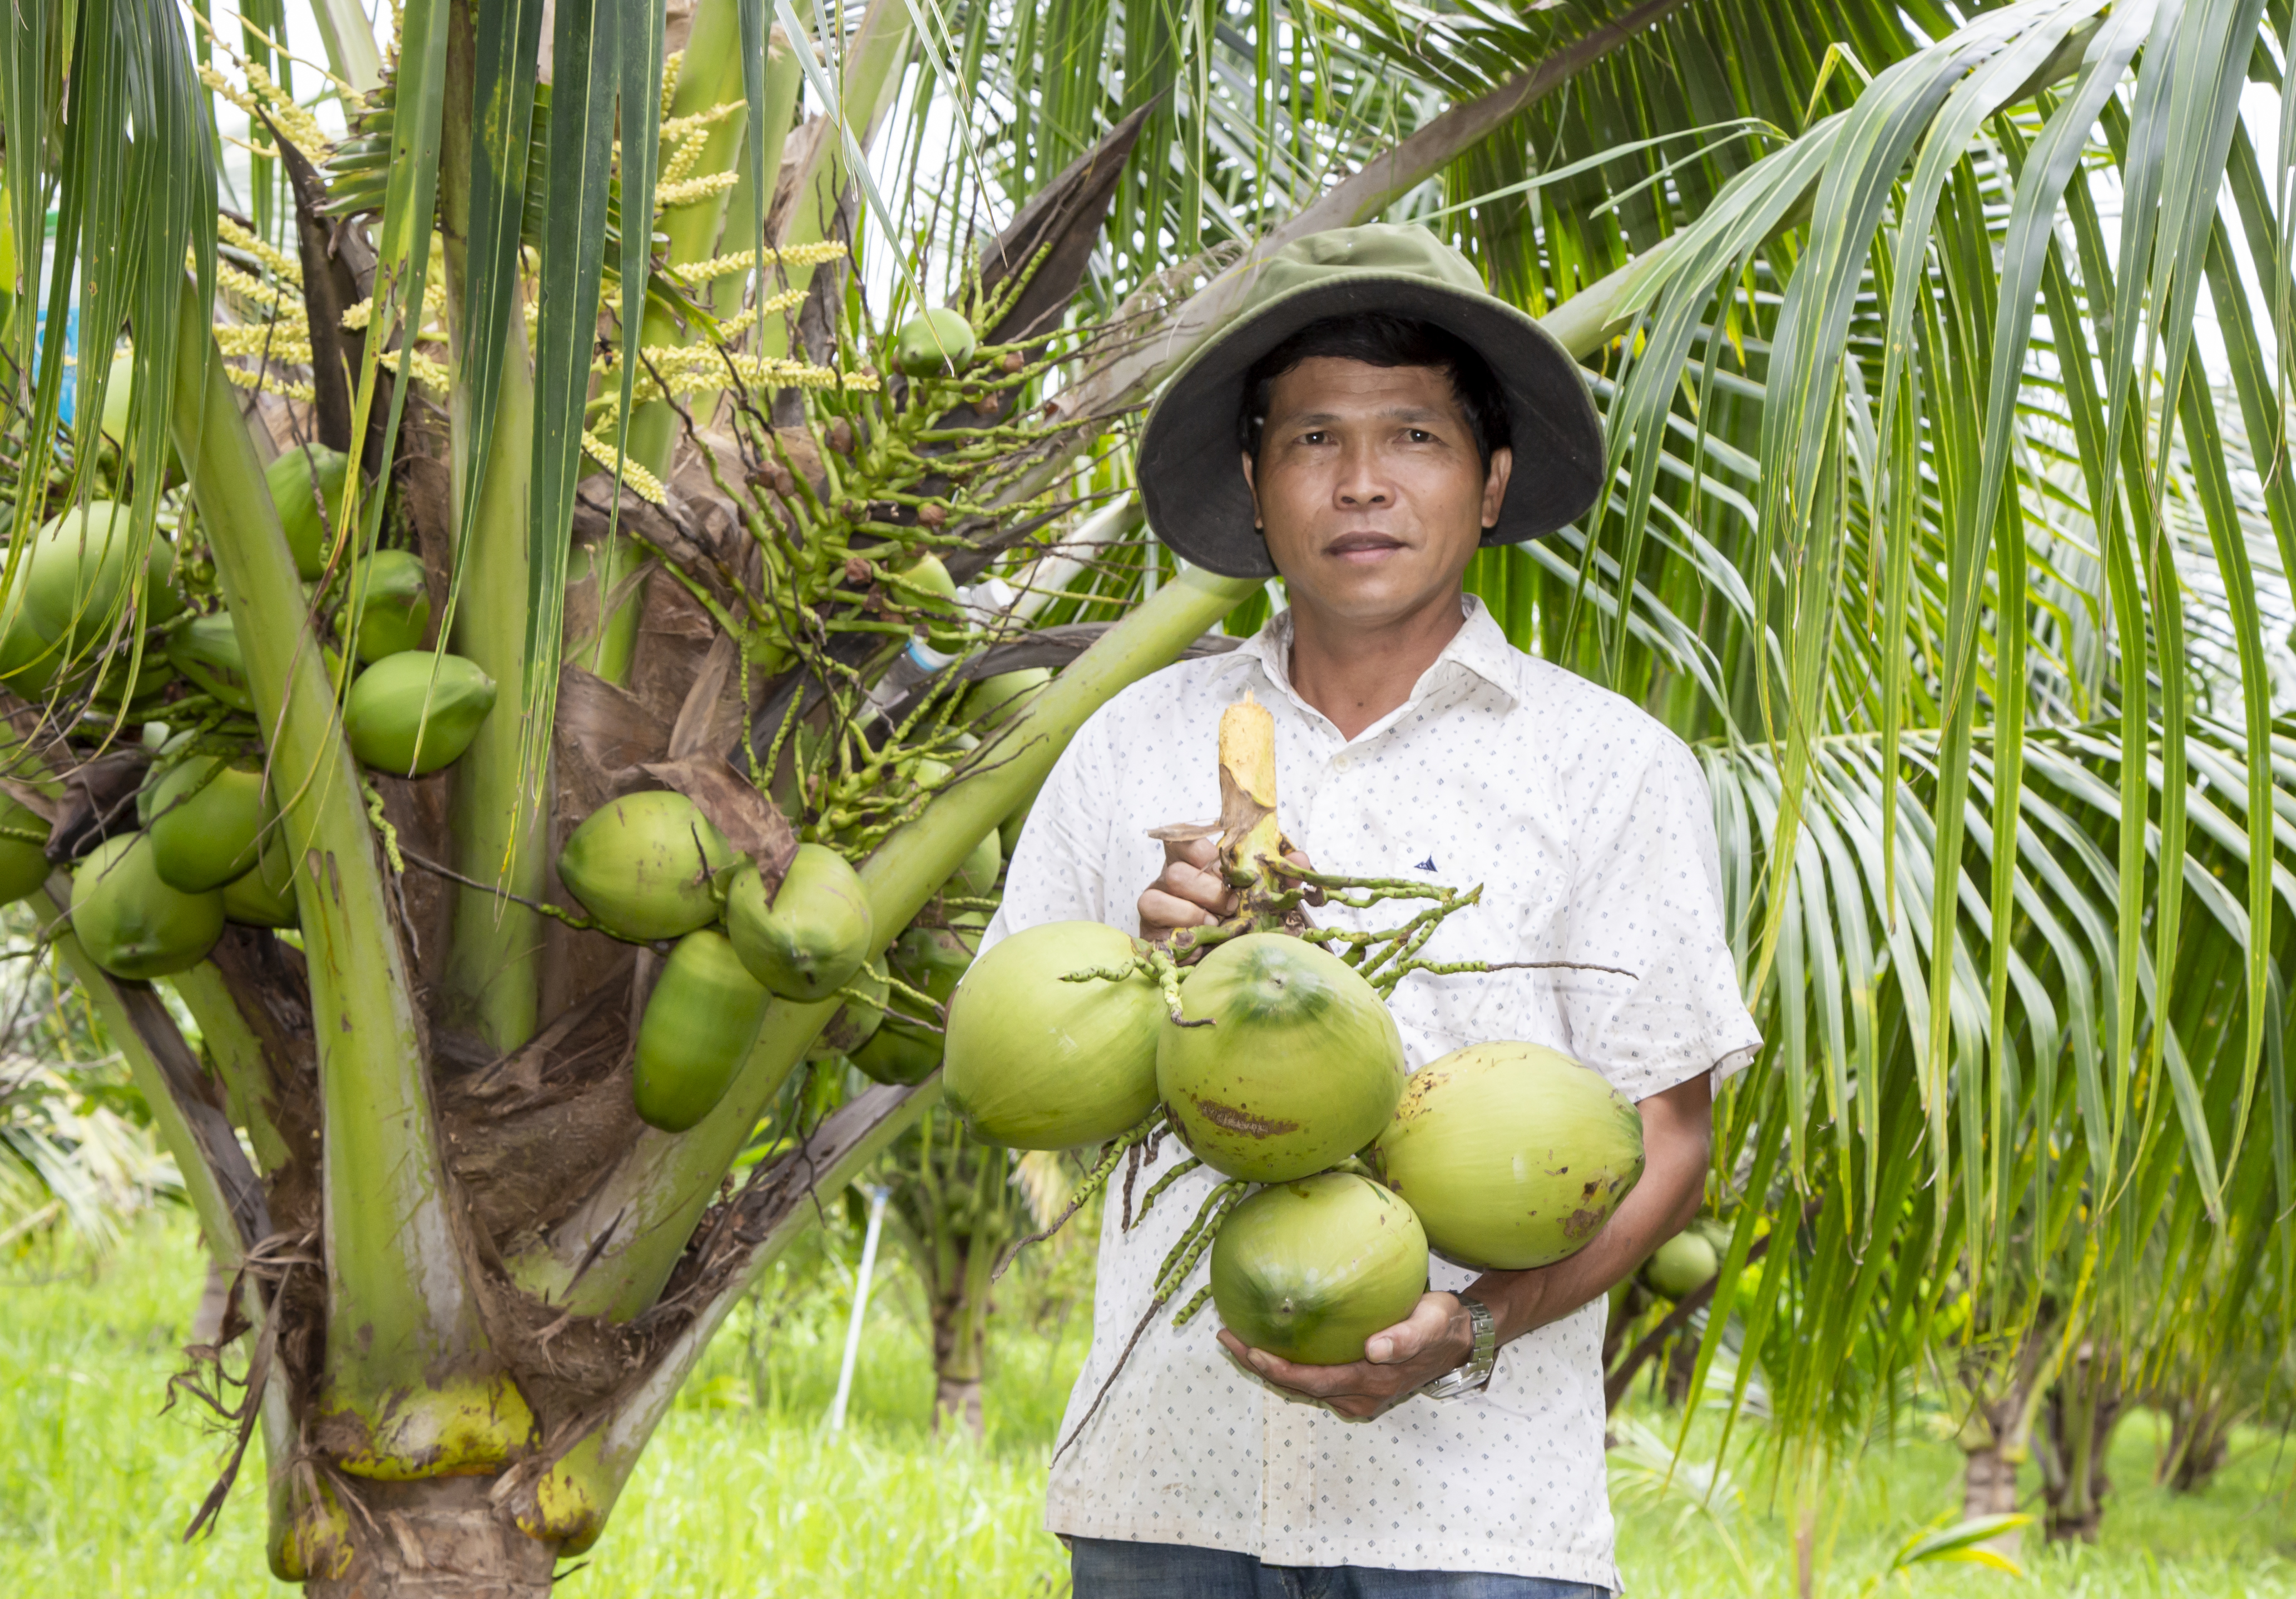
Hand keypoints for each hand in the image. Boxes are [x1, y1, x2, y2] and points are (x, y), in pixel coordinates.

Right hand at [1138, 841, 1317, 941]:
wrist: (1226, 960)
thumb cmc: (1241, 918)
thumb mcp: (1263, 895)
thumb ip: (1281, 875)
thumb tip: (1300, 860)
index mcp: (1196, 862)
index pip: (1185, 841)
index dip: (1201, 851)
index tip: (1224, 869)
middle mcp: (1170, 879)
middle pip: (1175, 872)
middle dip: (1208, 892)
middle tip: (1231, 907)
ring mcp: (1155, 904)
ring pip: (1155, 898)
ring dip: (1192, 915)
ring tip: (1215, 927)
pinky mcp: (1149, 932)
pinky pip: (1154, 929)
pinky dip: (1181, 935)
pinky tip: (1201, 944)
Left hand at [1215, 1291, 1471, 1419]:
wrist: (1459, 1340)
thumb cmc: (1441, 1324)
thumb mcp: (1431, 1323)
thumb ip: (1407, 1337)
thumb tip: (1374, 1349)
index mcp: (1371, 1382)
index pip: (1313, 1381)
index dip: (1278, 1369)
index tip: (1250, 1348)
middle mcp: (1358, 1396)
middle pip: (1298, 1387)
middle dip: (1259, 1366)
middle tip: (1227, 1336)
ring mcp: (1355, 1394)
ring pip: (1302, 1386)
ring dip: (1268, 1366)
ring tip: (1236, 1336)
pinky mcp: (1354, 1385)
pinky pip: (1312, 1378)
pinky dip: (1287, 1363)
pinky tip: (1269, 1340)